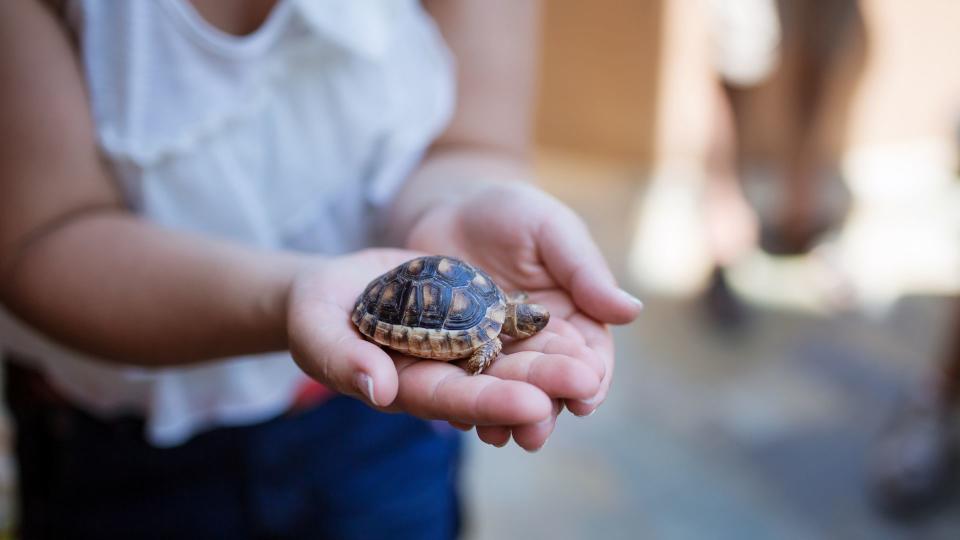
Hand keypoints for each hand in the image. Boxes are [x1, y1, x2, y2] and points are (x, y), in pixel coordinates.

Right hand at [288, 248, 590, 438]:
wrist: (335, 285)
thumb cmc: (315, 313)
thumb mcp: (316, 331)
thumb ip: (343, 359)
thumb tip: (380, 390)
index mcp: (407, 386)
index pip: (454, 400)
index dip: (492, 403)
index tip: (532, 405)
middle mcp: (444, 372)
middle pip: (496, 382)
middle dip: (541, 385)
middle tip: (585, 385)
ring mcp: (462, 343)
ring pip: (514, 356)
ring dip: (553, 363)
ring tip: (594, 367)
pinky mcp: (474, 314)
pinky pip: (513, 322)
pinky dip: (544, 327)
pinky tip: (582, 328)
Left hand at [407, 183, 642, 448]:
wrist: (450, 207)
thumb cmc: (512, 212)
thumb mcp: (552, 231)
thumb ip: (584, 271)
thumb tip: (632, 311)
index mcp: (574, 317)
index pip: (589, 355)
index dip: (589, 377)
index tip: (585, 394)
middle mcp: (538, 344)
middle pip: (547, 384)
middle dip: (544, 408)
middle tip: (537, 431)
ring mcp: (496, 352)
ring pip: (508, 392)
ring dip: (505, 417)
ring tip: (499, 434)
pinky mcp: (455, 353)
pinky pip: (464, 382)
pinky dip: (464, 402)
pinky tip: (460, 418)